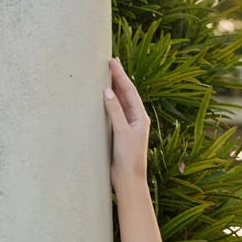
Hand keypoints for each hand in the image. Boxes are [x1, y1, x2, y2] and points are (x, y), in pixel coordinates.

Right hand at [104, 56, 150, 195]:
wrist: (128, 180)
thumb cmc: (129, 158)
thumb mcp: (122, 132)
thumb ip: (115, 111)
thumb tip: (107, 90)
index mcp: (140, 117)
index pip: (130, 90)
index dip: (120, 75)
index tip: (112, 61)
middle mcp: (135, 119)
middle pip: (125, 93)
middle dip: (117, 78)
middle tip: (109, 62)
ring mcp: (127, 125)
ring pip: (119, 101)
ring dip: (112, 88)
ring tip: (105, 74)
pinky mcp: (118, 132)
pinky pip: (113, 112)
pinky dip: (107, 101)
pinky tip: (101, 95)